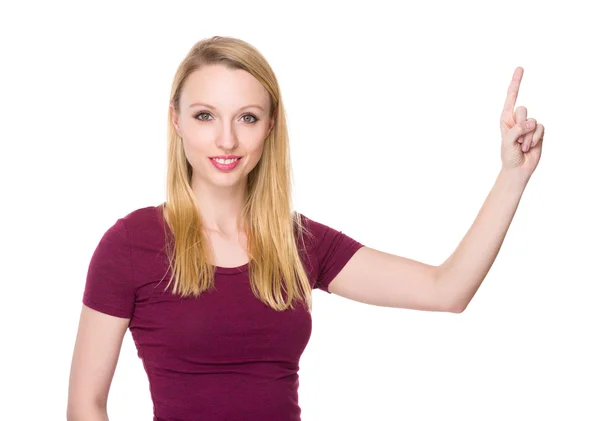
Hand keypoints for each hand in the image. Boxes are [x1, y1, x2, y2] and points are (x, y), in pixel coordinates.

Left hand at [499, 67, 544, 182]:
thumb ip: (517, 129)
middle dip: (520, 126)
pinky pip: (541, 128)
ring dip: (527, 136)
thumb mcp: (507, 142)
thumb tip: (531, 122)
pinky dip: (535, 138)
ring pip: (533, 120)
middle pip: (523, 110)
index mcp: (506, 118)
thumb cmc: (508, 155)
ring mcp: (529, 125)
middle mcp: (518, 119)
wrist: (518, 169)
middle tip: (516, 140)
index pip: (511, 97)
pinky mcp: (539, 131)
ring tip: (521, 145)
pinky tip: (530, 146)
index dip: (516, 83)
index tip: (520, 68)